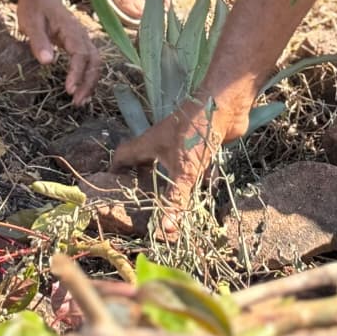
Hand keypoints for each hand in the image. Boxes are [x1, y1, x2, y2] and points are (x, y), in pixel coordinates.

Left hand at [17, 0, 99, 105]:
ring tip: (80, 100)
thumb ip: (39, 41)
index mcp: (70, 29)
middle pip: (94, 60)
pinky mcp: (79, 42)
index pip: (80, 54)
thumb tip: (48, 62)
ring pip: (95, 61)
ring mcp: (82, 38)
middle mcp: (81, 34)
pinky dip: (89, 76)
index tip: (69, 90)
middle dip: (88, 82)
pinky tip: (81, 89)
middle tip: (76, 102)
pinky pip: (90, 60)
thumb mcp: (30, 22)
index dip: (77, 73)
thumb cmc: (33, 6)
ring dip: (90, 81)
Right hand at [110, 81, 255, 233]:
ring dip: (170, 181)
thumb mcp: (183, 171)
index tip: (111, 187)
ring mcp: (182, 142)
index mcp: (149, 144)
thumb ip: (175, 200)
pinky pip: (193, 165)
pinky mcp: (201, 144)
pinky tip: (200, 192)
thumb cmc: (196, 133)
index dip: (115, 170)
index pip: (123, 155)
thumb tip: (164, 231)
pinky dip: (195, 177)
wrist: (224, 104)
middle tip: (141, 200)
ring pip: (171, 164)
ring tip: (167, 201)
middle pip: (145, 161)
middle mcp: (162, 142)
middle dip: (143, 179)